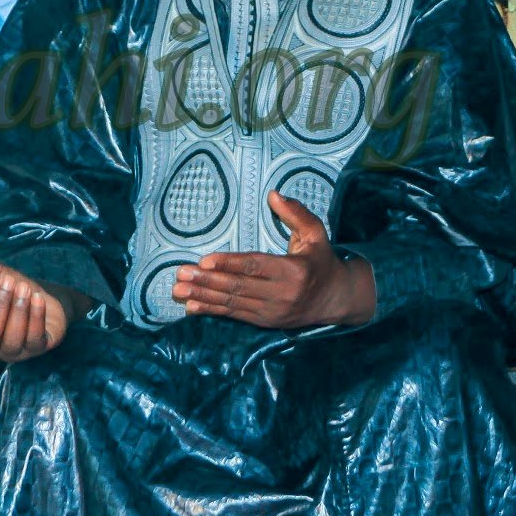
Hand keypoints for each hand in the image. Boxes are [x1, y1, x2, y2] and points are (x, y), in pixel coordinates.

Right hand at [0, 260, 73, 362]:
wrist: (40, 298)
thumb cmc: (10, 288)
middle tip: (8, 280)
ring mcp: (13, 351)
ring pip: (12, 339)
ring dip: (18, 310)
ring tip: (24, 288)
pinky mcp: (36, 350)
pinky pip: (34, 338)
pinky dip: (36, 317)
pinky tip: (38, 298)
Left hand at [171, 191, 374, 329]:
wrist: (338, 300)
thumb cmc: (322, 261)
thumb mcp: (316, 234)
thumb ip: (296, 214)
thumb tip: (273, 194)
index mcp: (294, 271)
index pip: (255, 266)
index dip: (229, 264)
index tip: (205, 260)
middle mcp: (282, 294)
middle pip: (238, 287)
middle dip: (206, 281)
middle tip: (180, 274)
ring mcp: (272, 312)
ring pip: (232, 303)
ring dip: (203, 296)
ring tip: (178, 290)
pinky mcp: (265, 322)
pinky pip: (235, 316)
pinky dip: (212, 311)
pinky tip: (191, 307)